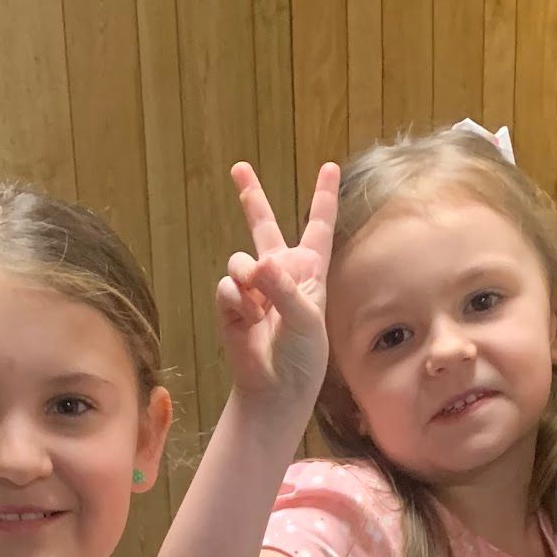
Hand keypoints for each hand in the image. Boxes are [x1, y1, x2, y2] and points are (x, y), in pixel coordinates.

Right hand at [216, 160, 338, 415]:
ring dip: (248, 281)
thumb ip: (283, 288)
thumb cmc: (303, 358)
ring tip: (258, 310)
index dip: (323, 197)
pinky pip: (228, 287)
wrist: (276, 390)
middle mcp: (280, 273)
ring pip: (240, 260)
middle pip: (264, 225)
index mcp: (309, 272)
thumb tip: (256, 265)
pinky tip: (248, 324)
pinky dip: (237, 304)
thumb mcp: (306, 319)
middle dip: (251, 196)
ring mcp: (253, 287)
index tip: (328, 166)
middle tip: (238, 168)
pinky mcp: (231, 303)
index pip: (318, 227)